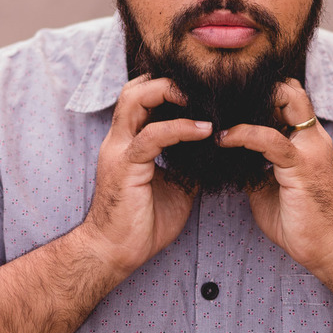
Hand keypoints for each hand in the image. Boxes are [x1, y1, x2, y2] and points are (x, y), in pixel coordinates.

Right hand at [81, 75, 211, 275]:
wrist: (115, 253)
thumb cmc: (142, 223)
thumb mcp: (175, 186)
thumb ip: (188, 164)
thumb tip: (217, 151)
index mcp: (128, 142)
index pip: (141, 98)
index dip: (167, 87)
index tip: (201, 91)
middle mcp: (119, 140)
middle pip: (134, 88)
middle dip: (167, 80)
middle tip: (202, 87)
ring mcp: (119, 150)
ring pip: (136, 100)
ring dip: (170, 91)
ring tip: (202, 97)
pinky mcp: (125, 166)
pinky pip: (152, 136)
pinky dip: (180, 128)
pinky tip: (205, 130)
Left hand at [218, 79, 332, 276]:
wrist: (326, 247)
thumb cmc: (299, 221)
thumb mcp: (269, 186)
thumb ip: (255, 165)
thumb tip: (227, 155)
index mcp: (308, 140)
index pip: (291, 99)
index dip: (263, 95)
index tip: (230, 105)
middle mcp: (313, 137)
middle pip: (291, 90)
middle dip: (258, 90)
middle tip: (225, 104)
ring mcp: (309, 148)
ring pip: (285, 100)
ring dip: (247, 105)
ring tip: (219, 116)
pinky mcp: (300, 164)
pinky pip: (269, 138)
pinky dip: (243, 134)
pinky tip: (224, 140)